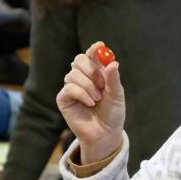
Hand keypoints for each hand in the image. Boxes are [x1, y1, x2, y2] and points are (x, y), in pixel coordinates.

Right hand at [57, 41, 124, 163]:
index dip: (95, 49)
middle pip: (79, 59)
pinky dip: (82, 94)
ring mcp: (71, 87)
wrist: (105, 133)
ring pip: (74, 74)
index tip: (100, 46)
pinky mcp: (63, 98)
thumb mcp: (117, 94)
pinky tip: (90, 103)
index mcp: (96, 72)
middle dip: (92, 69)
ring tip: (98, 99)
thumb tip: (113, 63)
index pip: (92, 54)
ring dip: (89, 86)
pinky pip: (69, 87)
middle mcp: (82, 77)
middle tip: (103, 84)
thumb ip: (113, 79)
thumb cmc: (112, 113)